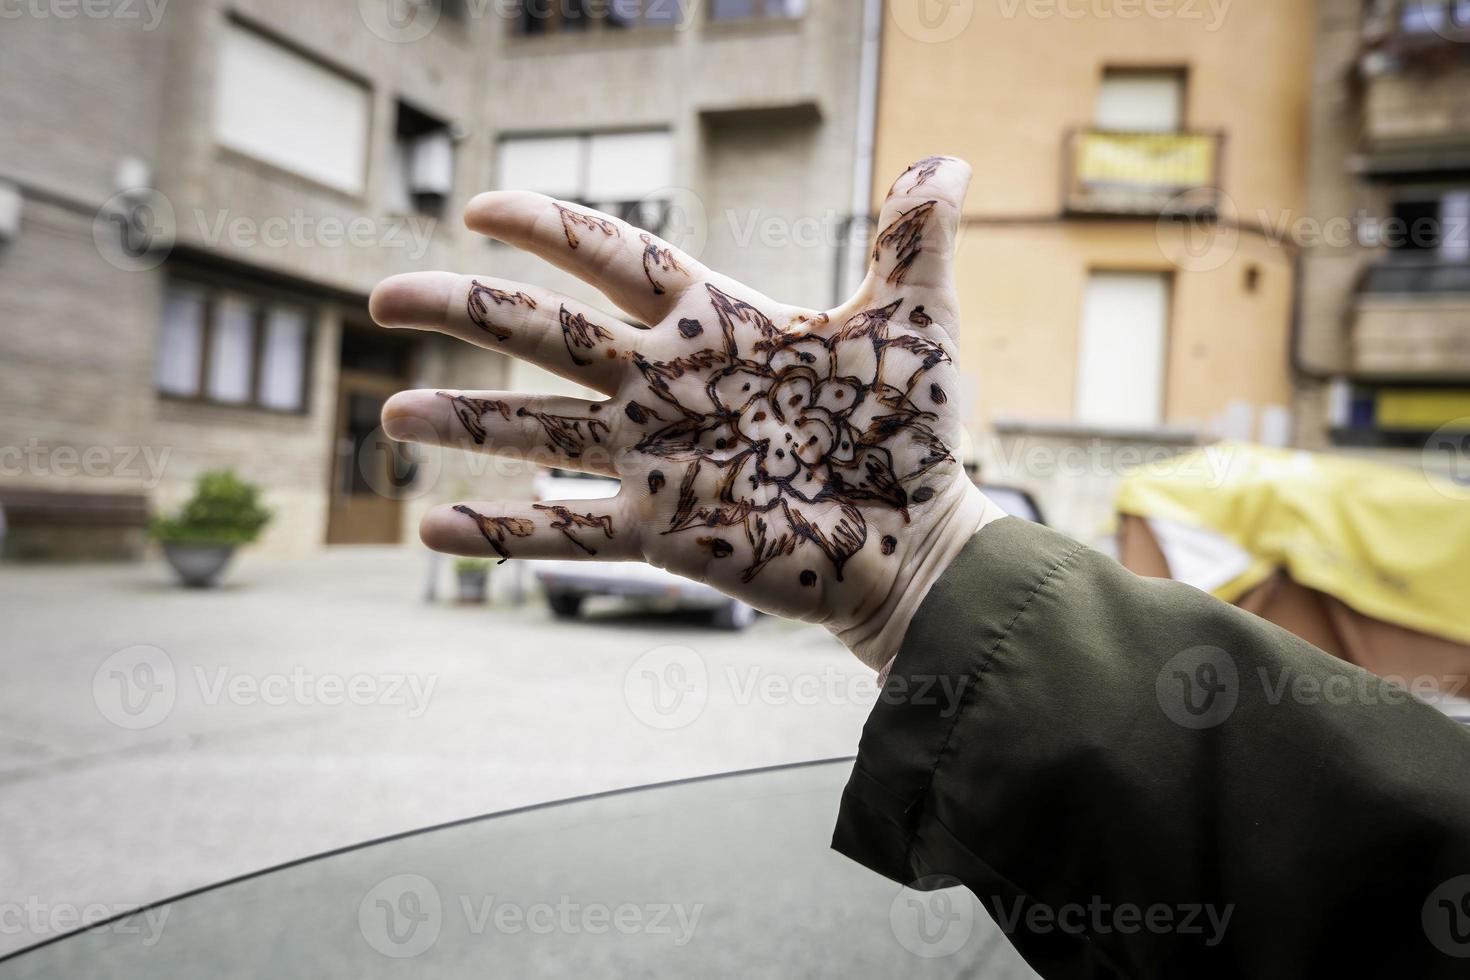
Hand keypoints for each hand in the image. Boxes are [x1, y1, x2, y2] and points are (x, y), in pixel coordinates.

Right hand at [369, 156, 1005, 668]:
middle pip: (546, 335)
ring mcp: (655, 461)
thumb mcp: (915, 325)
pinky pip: (566, 532)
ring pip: (538, 432)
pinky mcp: (661, 532)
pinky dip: (501, 535)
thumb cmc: (911, 431)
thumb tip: (944, 160)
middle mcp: (665, 386)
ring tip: (389, 418)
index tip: (478, 206)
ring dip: (464, 426)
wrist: (916, 539)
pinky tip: (430, 533)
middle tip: (383, 297)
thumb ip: (913, 241)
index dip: (547, 230)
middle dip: (466, 312)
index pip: (611, 259)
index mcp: (712, 323)